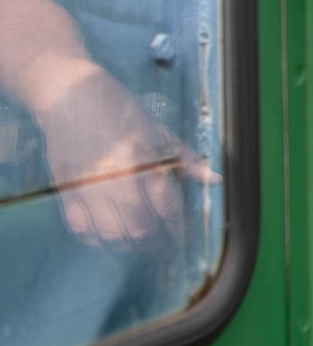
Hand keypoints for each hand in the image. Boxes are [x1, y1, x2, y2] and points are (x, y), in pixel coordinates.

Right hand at [34, 60, 213, 246]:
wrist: (71, 98)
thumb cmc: (119, 112)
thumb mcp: (159, 130)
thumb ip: (187, 159)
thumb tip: (214, 180)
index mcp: (146, 161)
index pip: (168, 208)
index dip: (177, 229)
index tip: (181, 239)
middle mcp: (119, 179)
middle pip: (141, 229)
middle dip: (155, 243)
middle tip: (160, 247)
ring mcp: (90, 187)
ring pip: (111, 234)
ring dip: (126, 245)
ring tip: (136, 245)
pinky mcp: (66, 190)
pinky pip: (80, 228)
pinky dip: (94, 239)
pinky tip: (105, 237)